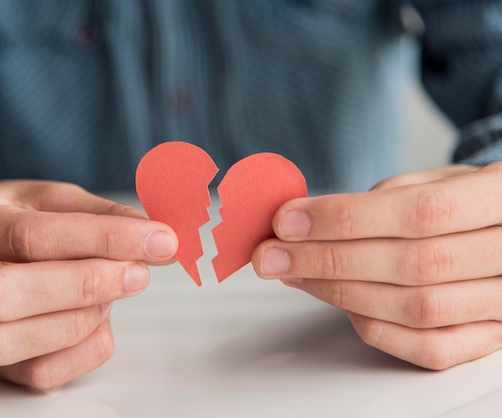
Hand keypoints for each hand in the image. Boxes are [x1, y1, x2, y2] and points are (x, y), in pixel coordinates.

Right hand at [0, 180, 176, 388]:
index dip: (101, 240)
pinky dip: (81, 351)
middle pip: (1, 295)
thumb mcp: (48, 199)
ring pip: (4, 343)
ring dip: (77, 320)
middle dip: (82, 285)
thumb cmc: (7, 219)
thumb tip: (154, 237)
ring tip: (112, 292)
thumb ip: (98, 215)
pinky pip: (31, 375)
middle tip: (137, 273)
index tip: (158, 240)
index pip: (27, 235)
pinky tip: (98, 321)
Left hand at [252, 163, 501, 369]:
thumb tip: (303, 222)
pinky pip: (428, 348)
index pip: (422, 212)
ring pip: (417, 309)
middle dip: (328, 258)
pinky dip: (372, 325)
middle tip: (272, 254)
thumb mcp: (436, 180)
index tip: (287, 220)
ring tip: (293, 272)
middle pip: (413, 264)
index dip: (346, 218)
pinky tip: (336, 300)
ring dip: (339, 291)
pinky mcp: (491, 339)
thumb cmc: (464, 202)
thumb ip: (381, 200)